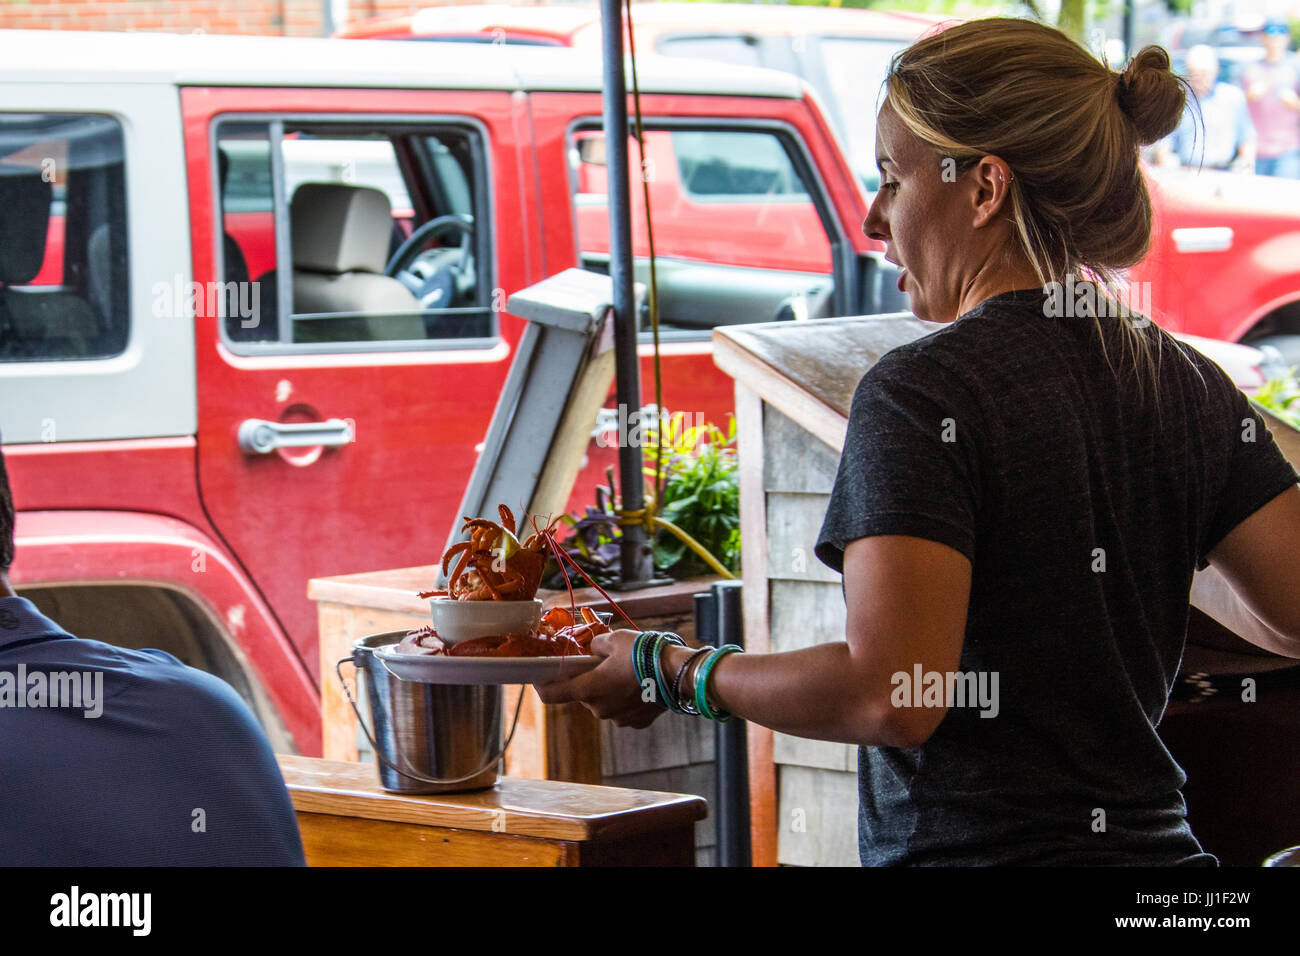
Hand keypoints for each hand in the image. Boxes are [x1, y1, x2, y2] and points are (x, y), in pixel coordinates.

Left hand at [535, 628, 665, 728]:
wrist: (677, 672)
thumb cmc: (643, 653)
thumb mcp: (613, 639)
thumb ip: (595, 645)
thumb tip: (593, 649)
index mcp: (588, 689)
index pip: (551, 695)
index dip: (541, 685)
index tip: (539, 677)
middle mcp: (599, 709)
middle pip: (583, 694)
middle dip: (588, 679)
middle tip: (600, 663)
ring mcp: (618, 719)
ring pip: (605, 702)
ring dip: (609, 689)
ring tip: (626, 671)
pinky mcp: (637, 722)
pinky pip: (624, 709)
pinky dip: (626, 698)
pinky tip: (640, 685)